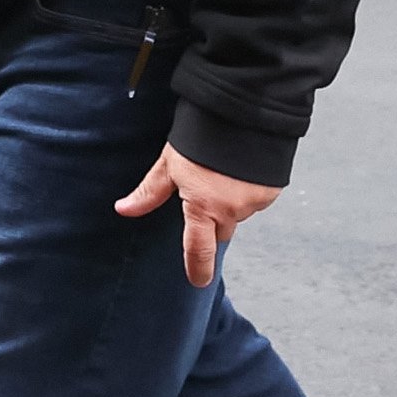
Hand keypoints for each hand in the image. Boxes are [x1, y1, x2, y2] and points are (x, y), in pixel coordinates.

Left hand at [116, 144, 279, 288]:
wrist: (242, 114)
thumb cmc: (199, 137)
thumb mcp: (169, 164)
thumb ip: (150, 192)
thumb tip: (124, 210)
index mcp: (203, 207)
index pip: (199, 249)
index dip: (198, 268)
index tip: (198, 282)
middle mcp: (232, 210)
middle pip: (220, 231)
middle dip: (211, 221)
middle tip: (203, 196)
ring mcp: (255, 202)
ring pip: (238, 214)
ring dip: (230, 203)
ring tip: (221, 174)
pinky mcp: (272, 191)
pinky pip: (255, 200)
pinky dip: (246, 191)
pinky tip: (239, 171)